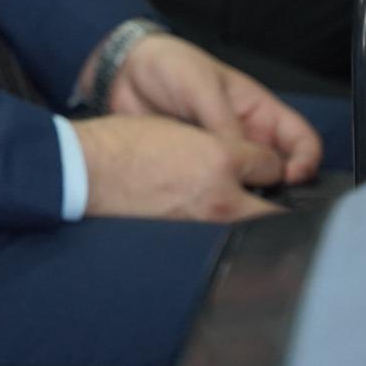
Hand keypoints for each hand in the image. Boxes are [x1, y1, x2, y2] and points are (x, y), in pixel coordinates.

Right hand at [72, 113, 281, 220]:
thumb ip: (220, 145)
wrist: (87, 170)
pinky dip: (230, 227)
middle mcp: (221, 196)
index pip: (272, 165)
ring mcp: (206, 222)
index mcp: (221, 159)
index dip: (273, 162)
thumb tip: (243, 158)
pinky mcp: (189, 237)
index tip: (269, 165)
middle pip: (275, 208)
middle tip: (273, 195)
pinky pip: (225, 234)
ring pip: (253, 225)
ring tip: (247, 205)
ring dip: (256, 217)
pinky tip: (216, 215)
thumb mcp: (179, 128)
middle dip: (279, 202)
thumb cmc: (125, 144)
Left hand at [104, 34, 322, 185]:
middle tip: (262, 202)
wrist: (123, 72)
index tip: (291, 178)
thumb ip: (222, 121)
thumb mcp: (200, 86)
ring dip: (247, 195)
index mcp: (259, 111)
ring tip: (234, 205)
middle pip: (281, 170)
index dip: (306, 161)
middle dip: (280, 188)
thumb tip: (243, 159)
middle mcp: (247, 136)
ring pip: (249, 183)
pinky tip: (206, 203)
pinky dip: (217, 195)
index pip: (302, 141)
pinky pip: (216, 186)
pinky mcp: (197, 165)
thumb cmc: (168, 65)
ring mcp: (222, 153)